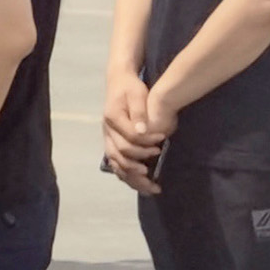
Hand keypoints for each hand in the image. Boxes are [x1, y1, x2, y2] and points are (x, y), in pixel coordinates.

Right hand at [100, 73, 171, 195]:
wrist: (119, 82)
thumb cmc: (130, 88)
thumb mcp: (137, 94)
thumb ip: (139, 112)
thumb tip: (142, 131)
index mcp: (112, 118)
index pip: (129, 137)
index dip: (146, 143)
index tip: (161, 143)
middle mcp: (107, 131)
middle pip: (119, 155)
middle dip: (137, 167)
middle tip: (153, 176)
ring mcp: (108, 138)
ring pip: (116, 163)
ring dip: (131, 178)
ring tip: (150, 188)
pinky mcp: (112, 142)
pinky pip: (116, 163)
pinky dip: (127, 175)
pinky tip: (140, 183)